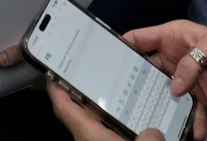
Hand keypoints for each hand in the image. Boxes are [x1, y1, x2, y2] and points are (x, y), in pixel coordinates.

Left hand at [48, 80, 163, 140]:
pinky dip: (129, 133)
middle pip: (86, 116)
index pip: (64, 109)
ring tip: (131, 95)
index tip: (53, 72)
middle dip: (93, 97)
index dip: (56, 89)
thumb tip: (153, 132)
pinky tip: (147, 125)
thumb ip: (150, 138)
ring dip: (117, 116)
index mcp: (89, 137)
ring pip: (106, 130)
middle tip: (104, 74)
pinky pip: (121, 139)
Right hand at [119, 19, 206, 138]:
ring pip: (161, 95)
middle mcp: (173, 59)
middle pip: (144, 70)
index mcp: (173, 37)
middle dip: (135, 84)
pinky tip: (195, 131)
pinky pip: (183, 113)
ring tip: (158, 121)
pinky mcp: (194, 101)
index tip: (105, 60)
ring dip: (161, 108)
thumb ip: (194, 60)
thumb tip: (174, 87)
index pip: (140, 38)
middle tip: (124, 98)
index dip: (121, 46)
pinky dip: (187, 123)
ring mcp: (182, 82)